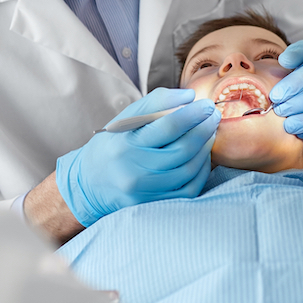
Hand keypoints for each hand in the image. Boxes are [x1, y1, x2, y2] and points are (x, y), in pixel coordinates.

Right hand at [55, 88, 218, 226]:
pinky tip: (202, 155)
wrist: (90, 184)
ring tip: (209, 132)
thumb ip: (156, 103)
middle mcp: (134, 172)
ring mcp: (145, 192)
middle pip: (182, 150)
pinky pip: (189, 189)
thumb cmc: (112, 145)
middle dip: (203, 129)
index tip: (205, 104)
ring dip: (205, 148)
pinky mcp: (154, 206)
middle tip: (213, 116)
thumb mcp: (125, 119)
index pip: (167, 127)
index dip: (192, 114)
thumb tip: (189, 96)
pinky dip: (201, 170)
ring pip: (188, 170)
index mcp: (125, 145)